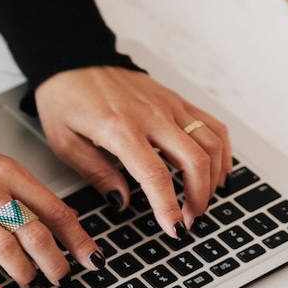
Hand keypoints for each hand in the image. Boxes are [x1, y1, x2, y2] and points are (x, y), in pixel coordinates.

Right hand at [0, 140, 101, 287]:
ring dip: (24, 273)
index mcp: (6, 172)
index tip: (90, 257)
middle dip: (54, 262)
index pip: (54, 209)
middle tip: (60, 276)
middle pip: (34, 233)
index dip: (77, 239)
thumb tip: (62, 220)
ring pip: (5, 249)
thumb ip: (25, 191)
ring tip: (28, 282)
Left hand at [35, 66, 231, 237]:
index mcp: (120, 129)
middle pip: (195, 160)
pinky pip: (212, 124)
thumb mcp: (66, 144)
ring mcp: (168, 105)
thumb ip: (98, 174)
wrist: (73, 58)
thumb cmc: (65, 99)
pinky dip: (222, 151)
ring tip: (200, 201)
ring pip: (211, 143)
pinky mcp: (176, 99)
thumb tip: (123, 202)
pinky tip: (216, 171)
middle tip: (188, 220)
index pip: (156, 175)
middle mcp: (151, 115)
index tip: (175, 229)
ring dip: (213, 178)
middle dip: (199, 198)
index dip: (169, 207)